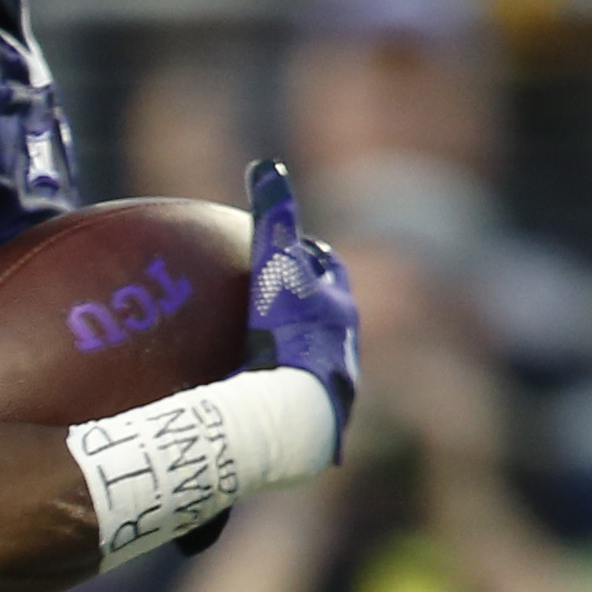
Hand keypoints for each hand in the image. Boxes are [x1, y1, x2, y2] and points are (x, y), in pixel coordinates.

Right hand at [244, 158, 360, 449]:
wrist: (300, 413)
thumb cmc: (289, 337)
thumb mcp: (278, 267)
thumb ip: (273, 216)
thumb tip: (267, 165)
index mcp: (337, 309)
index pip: (326, 269)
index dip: (308, 256)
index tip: (289, 250)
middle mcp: (344, 347)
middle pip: (327, 316)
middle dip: (308, 307)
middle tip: (277, 303)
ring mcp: (333, 389)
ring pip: (314, 365)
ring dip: (294, 360)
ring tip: (262, 362)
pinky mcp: (317, 425)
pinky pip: (292, 406)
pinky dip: (276, 401)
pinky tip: (248, 411)